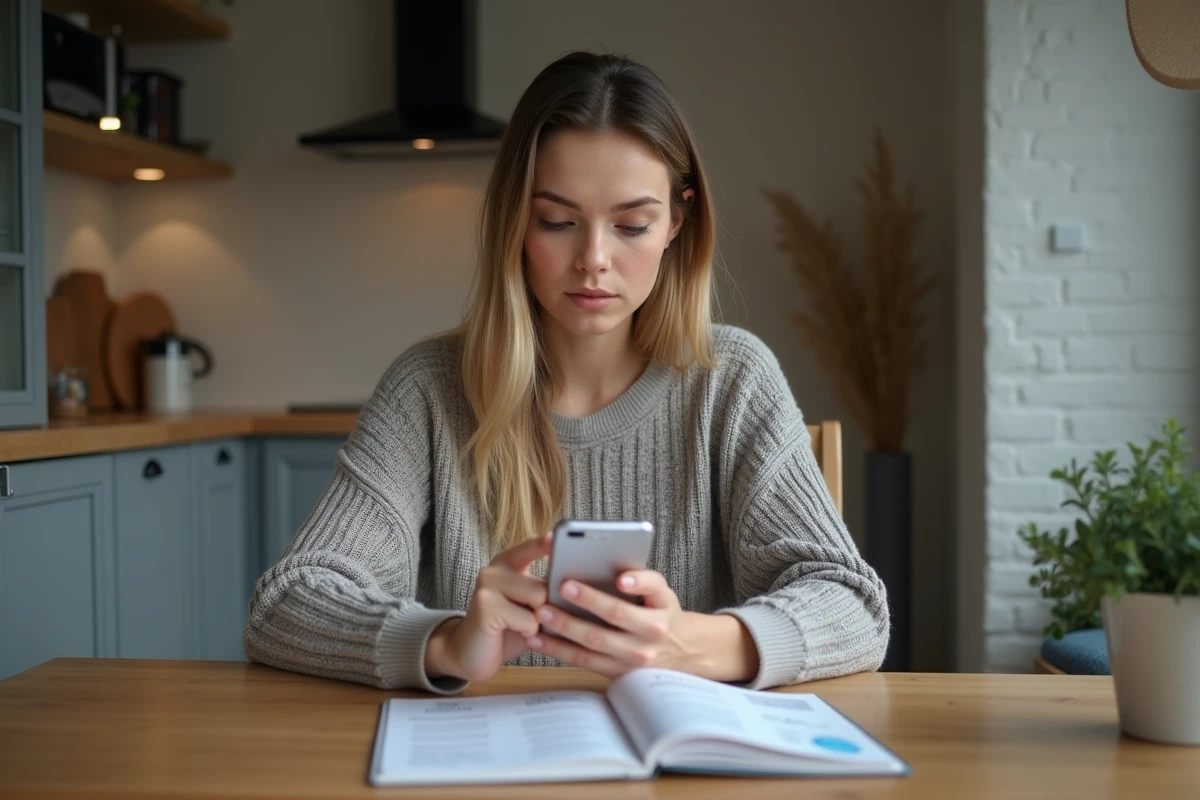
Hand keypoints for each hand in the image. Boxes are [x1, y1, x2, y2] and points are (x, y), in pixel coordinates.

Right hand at [425, 533, 550, 682]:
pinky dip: (528, 633)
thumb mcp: (530, 607)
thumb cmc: (508, 630)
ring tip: (522, 626)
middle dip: (550, 607)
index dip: (548, 542)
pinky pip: (528, 620)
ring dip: (540, 622)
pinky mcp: (485, 604)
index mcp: (509, 562)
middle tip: (534, 619)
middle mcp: (496, 568)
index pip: (533, 546)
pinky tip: (511, 632)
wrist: (470, 653)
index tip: (559, 536)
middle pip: (545, 582)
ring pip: (539, 598)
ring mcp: (487, 583)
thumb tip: (575, 589)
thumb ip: (547, 593)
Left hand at [524, 569, 710, 678]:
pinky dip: (558, 649)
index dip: (638, 583)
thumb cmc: (660, 611)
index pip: (653, 589)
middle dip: (588, 601)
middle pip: (617, 615)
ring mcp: (634, 658)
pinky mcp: (617, 673)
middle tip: (561, 586)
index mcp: (663, 606)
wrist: (680, 651)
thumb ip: (640, 580)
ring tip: (542, 612)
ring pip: (595, 643)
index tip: (620, 578)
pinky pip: (583, 661)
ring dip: (565, 628)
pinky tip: (537, 638)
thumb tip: (603, 566)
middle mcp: (652, 633)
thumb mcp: (661, 593)